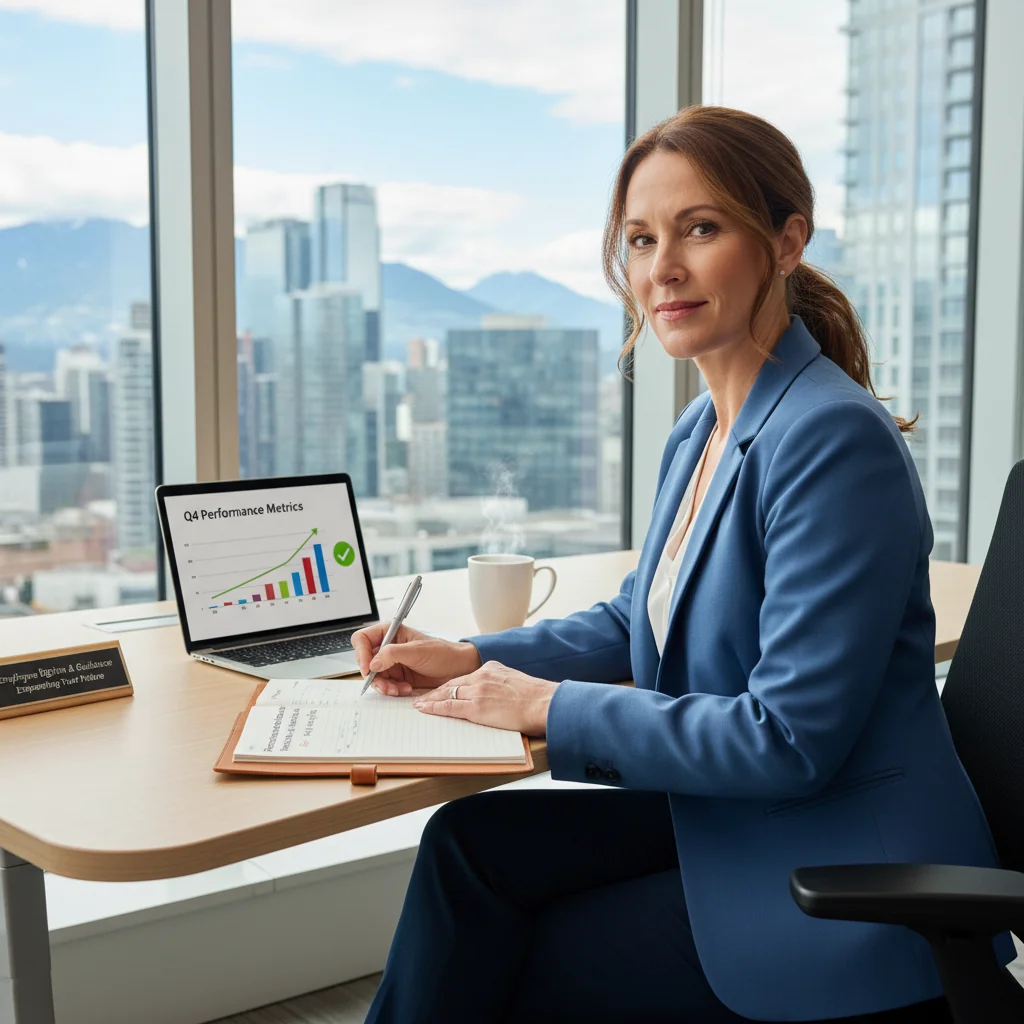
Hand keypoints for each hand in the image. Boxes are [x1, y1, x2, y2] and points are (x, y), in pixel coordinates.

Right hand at [352, 622, 481, 695]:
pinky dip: (392, 690)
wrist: (458, 669)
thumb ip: (393, 654)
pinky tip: (405, 689)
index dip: (361, 654)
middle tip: (386, 685)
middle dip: (374, 675)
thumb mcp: (417, 651)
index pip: (363, 639)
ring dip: (384, 685)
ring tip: (398, 689)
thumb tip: (373, 663)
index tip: (368, 669)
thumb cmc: (443, 653)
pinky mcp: (398, 677)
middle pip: (366, 661)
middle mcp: (388, 647)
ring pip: (374, 676)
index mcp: (391, 633)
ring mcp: (392, 663)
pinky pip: (385, 685)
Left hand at [413, 661, 556, 736]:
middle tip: (421, 697)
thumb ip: (501, 684)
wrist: (544, 703)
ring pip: (447, 693)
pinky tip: (425, 709)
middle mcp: (482, 676)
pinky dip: (434, 708)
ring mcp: (478, 691)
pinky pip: (450, 707)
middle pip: (451, 683)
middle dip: (435, 691)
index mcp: (491, 669)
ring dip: (430, 700)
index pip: (464, 678)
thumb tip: (496, 693)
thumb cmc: (536, 697)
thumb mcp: (515, 681)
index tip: (439, 689)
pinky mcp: (477, 706)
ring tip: (419, 704)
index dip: (449, 685)